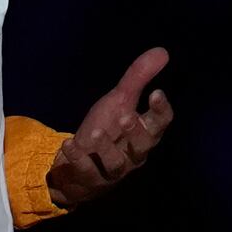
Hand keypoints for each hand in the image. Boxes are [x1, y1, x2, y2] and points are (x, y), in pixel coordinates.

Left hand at [49, 48, 174, 208]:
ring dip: (105, 148)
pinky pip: (87, 171)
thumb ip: (138, 78)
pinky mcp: (91, 180)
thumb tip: (162, 51)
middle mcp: (134, 154)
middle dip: (136, 132)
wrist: (78, 165)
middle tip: (126, 115)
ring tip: (95, 133)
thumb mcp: (118, 101)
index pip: (160, 124)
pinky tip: (70, 143)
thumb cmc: (105, 130)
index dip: (161, 110)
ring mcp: (113, 170)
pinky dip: (78, 158)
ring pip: (116, 163)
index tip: (156, 92)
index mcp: (144, 133)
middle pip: (143, 146)